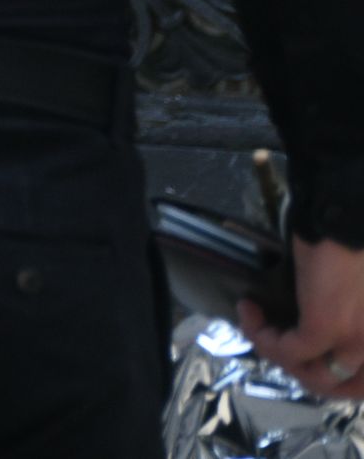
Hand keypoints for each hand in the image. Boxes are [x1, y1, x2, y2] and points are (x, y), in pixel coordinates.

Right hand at [251, 236, 363, 399]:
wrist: (344, 217)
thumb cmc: (351, 244)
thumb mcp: (354, 292)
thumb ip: (345, 314)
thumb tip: (315, 322)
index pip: (359, 381)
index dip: (330, 377)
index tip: (301, 351)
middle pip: (338, 386)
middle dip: (302, 373)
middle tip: (277, 345)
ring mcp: (354, 341)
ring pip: (313, 377)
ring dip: (278, 356)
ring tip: (257, 325)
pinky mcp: (325, 329)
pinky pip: (287, 350)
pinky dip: (262, 336)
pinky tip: (249, 311)